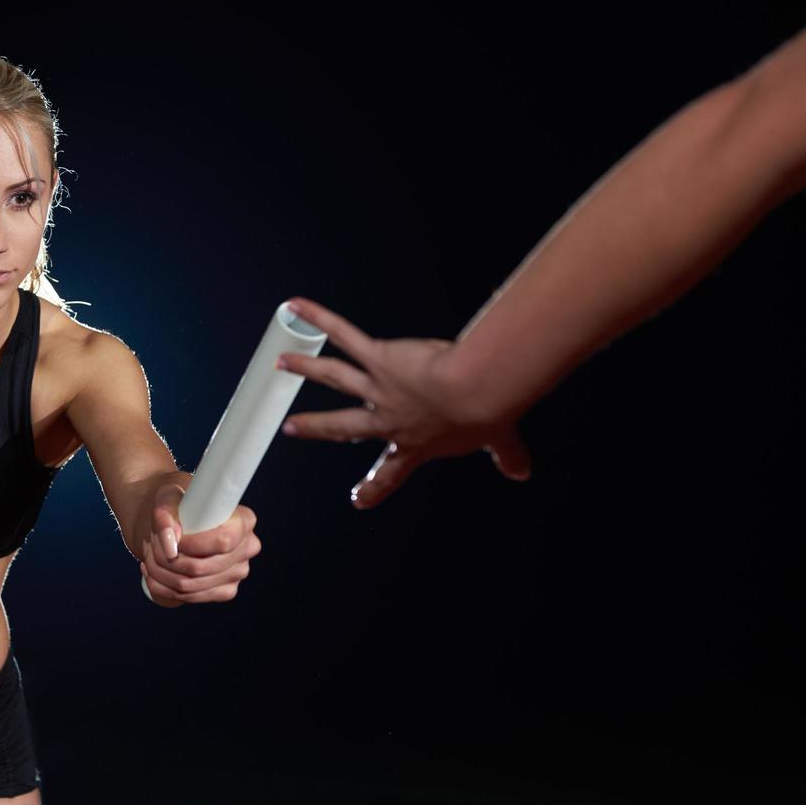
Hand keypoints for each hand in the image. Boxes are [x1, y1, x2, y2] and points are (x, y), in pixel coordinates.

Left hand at [139, 479, 260, 605]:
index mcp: (244, 520)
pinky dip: (165, 588)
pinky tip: (154, 573)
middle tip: (151, 545)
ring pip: (191, 585)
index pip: (223, 541)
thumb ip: (165, 517)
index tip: (172, 539)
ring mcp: (238, 573)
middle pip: (202, 567)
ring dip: (162, 573)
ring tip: (149, 556)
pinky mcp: (225, 591)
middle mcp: (248, 548)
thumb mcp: (166, 500)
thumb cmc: (177, 508)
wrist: (177, 525)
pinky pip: (192, 597)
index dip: (193, 544)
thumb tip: (172, 544)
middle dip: (168, 559)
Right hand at [277, 297, 532, 508]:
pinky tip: (296, 306)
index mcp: (415, 443)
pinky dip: (320, 319)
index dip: (375, 487)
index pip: (391, 472)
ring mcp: (378, 388)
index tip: (359, 498)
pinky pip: (344, 335)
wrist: (473, 393)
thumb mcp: (502, 439)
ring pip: (334, 377)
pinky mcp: (378, 358)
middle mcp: (388, 418)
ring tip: (282, 362)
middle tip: (293, 427)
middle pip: (342, 426)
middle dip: (316, 427)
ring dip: (306, 367)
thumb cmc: (486, 415)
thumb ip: (510, 455)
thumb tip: (523, 472)